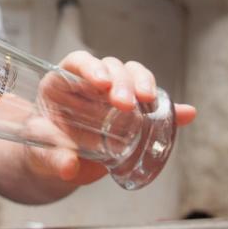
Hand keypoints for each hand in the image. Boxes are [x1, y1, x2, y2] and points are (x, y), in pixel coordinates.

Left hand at [26, 50, 196, 185]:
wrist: (57, 163)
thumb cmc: (44, 148)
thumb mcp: (41, 153)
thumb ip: (53, 157)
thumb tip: (69, 166)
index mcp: (62, 83)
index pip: (78, 62)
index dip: (90, 66)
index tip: (101, 82)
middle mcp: (90, 83)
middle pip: (111, 68)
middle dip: (121, 81)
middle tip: (124, 103)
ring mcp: (114, 96)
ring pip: (134, 76)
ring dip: (144, 85)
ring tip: (148, 102)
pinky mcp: (133, 115)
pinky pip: (154, 106)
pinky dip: (171, 110)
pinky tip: (186, 114)